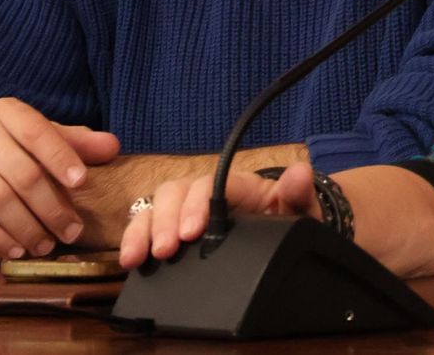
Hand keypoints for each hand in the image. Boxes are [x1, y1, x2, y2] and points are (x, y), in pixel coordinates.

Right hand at [0, 98, 120, 258]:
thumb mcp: (25, 131)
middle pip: (23, 174)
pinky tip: (14, 250)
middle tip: (72, 231)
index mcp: (7, 113)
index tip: (82, 182)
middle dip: (52, 207)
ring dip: (27, 228)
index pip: (38, 133)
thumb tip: (113, 147)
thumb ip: (69, 140)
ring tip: (46, 246)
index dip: (61, 157)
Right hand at [119, 164, 320, 268]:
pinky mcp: (176, 228)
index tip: (191, 232)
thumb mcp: (303, 212)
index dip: (198, 204)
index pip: (213, 183)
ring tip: (137, 259)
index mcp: (240, 185)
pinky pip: (148, 225)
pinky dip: (135, 239)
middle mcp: (209, 191)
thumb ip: (299, 195)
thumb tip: (299, 172)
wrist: (291, 236)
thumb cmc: (292, 220)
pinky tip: (130, 261)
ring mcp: (189, 208)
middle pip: (177, 190)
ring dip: (142, 230)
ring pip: (157, 205)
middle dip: (165, 219)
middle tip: (165, 251)